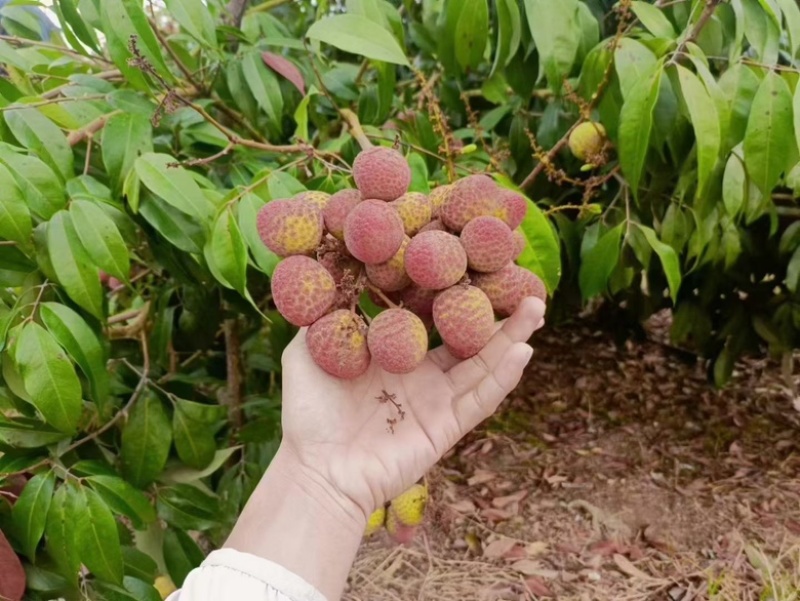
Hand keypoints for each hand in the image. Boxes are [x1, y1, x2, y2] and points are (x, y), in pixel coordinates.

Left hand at [279, 296, 545, 522]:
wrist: (319, 469)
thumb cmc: (309, 412)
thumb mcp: (307, 352)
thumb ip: (324, 318)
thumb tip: (335, 276)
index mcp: (394, 354)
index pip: (431, 318)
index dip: (451, 293)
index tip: (468, 262)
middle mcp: (421, 374)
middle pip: (467, 338)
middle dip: (495, 312)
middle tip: (519, 282)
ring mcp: (437, 401)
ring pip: (482, 364)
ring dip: (510, 337)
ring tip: (536, 307)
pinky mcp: (446, 426)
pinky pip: (480, 399)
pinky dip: (502, 377)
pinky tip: (523, 352)